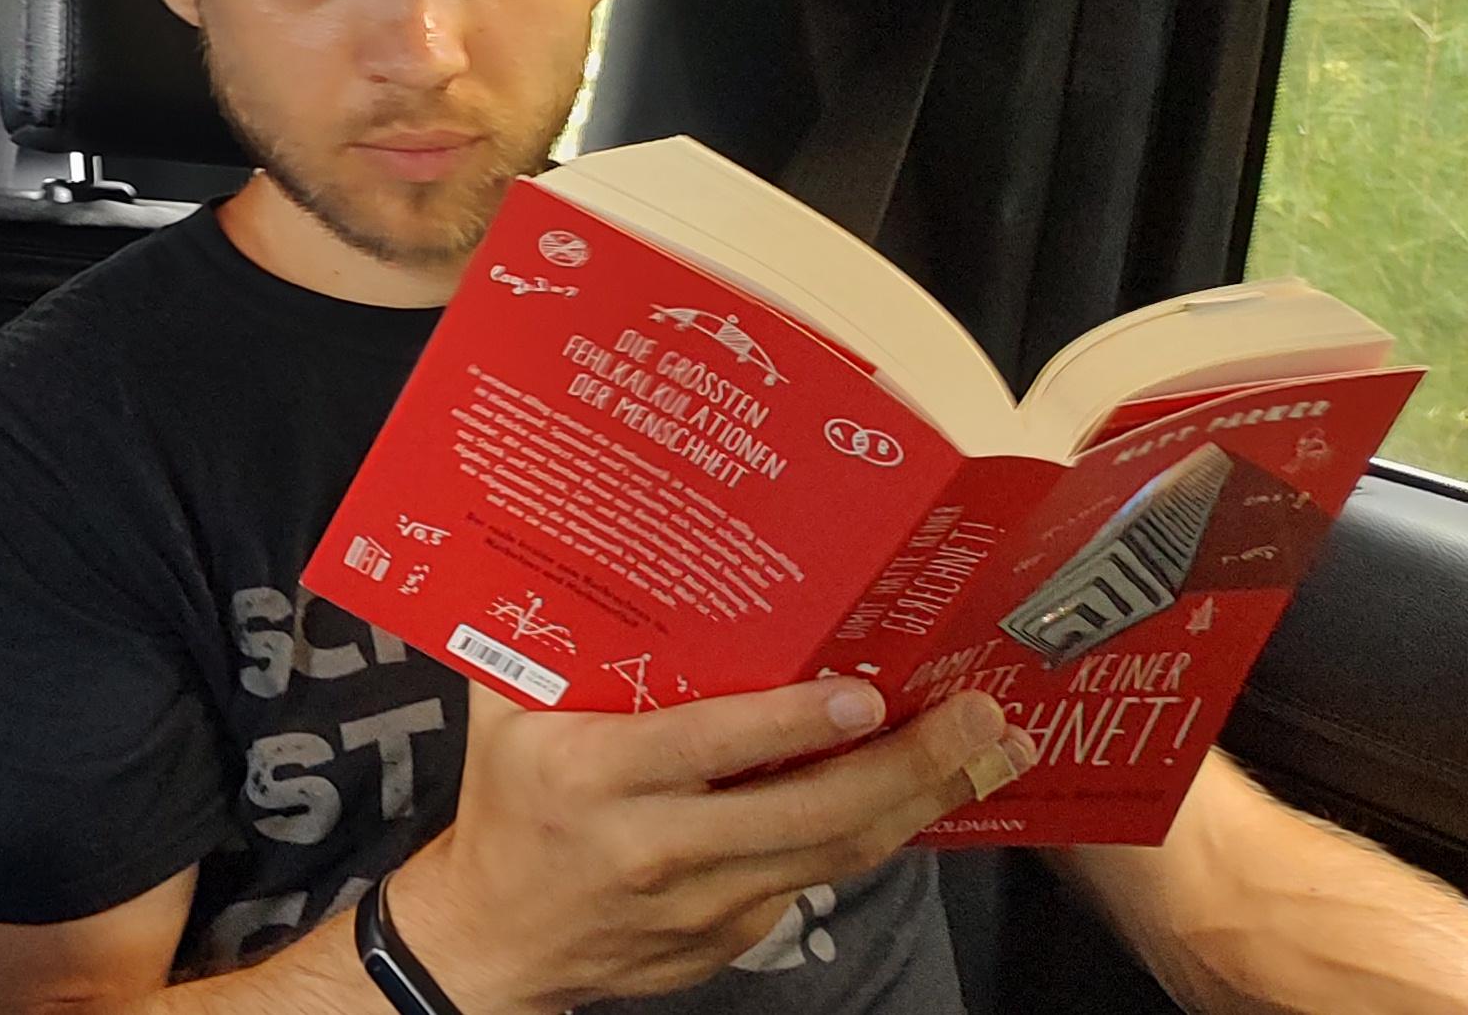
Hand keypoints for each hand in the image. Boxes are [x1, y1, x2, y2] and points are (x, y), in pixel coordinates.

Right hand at [380, 678, 1035, 1013]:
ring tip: (989, 754)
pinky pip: (814, 879)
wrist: (494, 943)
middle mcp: (655, 844)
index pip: (710, 748)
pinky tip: (920, 797)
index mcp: (595, 776)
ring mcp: (702, 903)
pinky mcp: (732, 938)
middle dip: (908, 765)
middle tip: (980, 716)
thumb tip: (576, 540)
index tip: (866, 695)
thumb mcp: (502, 719)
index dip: (793, 725)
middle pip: (807, 811)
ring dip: (921, 803)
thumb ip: (535, 640)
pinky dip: (873, 836)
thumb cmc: (505, 806)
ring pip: (834, 854)